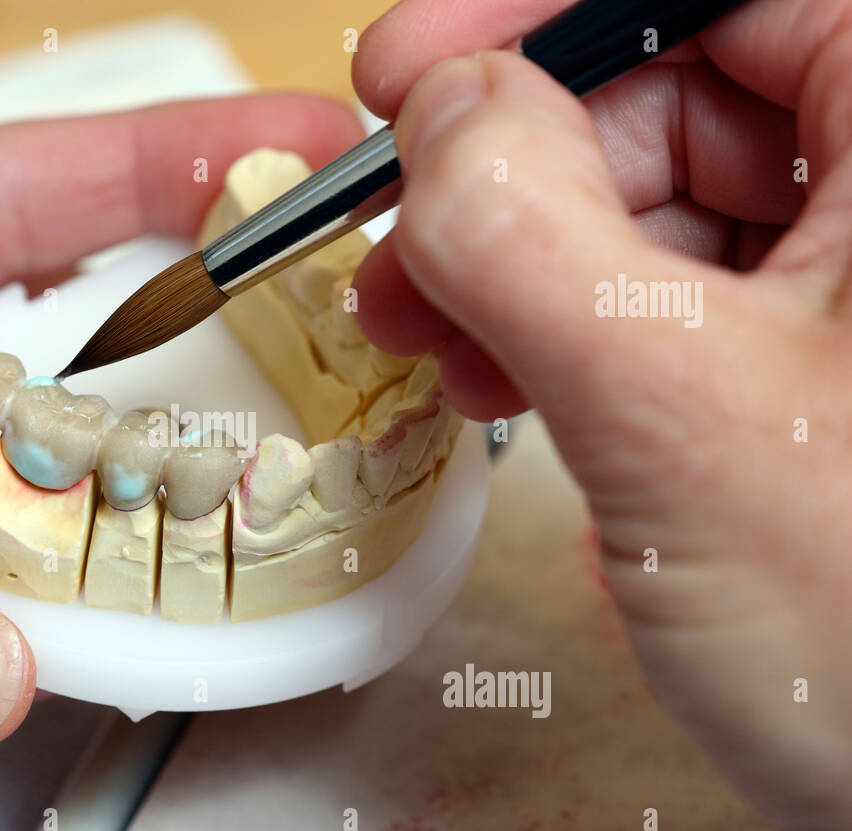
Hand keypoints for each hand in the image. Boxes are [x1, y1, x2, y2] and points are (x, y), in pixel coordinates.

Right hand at [351, 0, 851, 830]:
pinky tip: (503, 379)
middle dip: (512, 168)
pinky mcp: (821, 377)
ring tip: (431, 332)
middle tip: (397, 233)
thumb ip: (528, 237)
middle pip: (684, 99)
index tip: (411, 66)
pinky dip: (569, 330)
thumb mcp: (676, 416)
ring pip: (665, 209)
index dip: (546, 23)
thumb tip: (443, 114)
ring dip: (521, 261)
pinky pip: (675, 305)